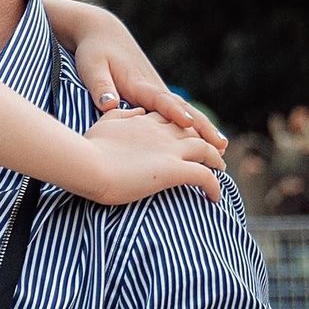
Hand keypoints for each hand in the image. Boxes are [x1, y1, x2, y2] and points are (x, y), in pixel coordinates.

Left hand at [73, 18, 226, 152]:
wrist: (103, 32)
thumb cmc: (94, 51)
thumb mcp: (90, 66)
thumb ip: (99, 85)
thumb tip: (108, 105)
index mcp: (138, 83)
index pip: (159, 99)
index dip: (173, 111)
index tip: (188, 123)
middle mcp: (152, 86)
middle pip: (181, 107)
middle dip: (201, 126)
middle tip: (220, 145)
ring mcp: (156, 89)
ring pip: (183, 109)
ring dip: (203, 126)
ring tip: (222, 146)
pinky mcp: (154, 92)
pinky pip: (176, 109)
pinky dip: (192, 123)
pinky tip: (204, 138)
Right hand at [79, 108, 226, 204]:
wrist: (87, 163)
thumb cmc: (88, 148)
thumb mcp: (103, 124)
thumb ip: (121, 116)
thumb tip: (138, 111)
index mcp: (142, 121)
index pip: (170, 119)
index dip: (181, 127)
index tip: (185, 137)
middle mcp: (160, 132)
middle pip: (192, 132)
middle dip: (204, 140)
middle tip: (210, 153)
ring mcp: (169, 150)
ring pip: (206, 150)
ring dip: (216, 160)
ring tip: (220, 170)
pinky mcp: (174, 170)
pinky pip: (205, 176)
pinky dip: (214, 186)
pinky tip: (214, 197)